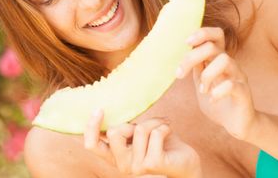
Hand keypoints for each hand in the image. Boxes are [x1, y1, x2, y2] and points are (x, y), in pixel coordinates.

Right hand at [84, 110, 201, 177]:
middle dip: (132, 122)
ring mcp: (136, 167)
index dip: (91, 127)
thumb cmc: (162, 146)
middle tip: (147, 125)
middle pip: (114, 132)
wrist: (187, 164)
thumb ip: (125, 129)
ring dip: (155, 122)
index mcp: (116, 157)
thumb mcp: (139, 135)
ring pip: (139, 129)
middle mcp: (123, 165)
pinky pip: (155, 133)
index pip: (92, 145)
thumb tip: (110, 112)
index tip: (99, 110)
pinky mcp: (152, 164)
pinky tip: (169, 132)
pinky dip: (165, 126)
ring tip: (163, 126)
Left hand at [176, 27, 256, 139]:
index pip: (216, 34)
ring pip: (225, 60)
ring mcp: (239, 77)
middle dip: (191, 57)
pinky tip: (212, 99)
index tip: (185, 42)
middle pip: (213, 47)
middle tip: (180, 74)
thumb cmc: (216, 100)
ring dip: (207, 75)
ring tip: (203, 90)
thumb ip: (194, 66)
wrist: (236, 124)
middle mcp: (230, 64)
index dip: (202, 33)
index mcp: (218, 59)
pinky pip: (232, 85)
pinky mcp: (244, 93)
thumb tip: (178, 51)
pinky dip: (218, 92)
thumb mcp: (200, 80)